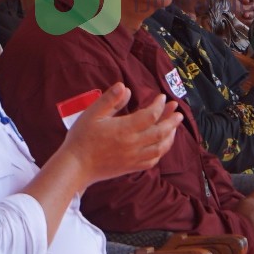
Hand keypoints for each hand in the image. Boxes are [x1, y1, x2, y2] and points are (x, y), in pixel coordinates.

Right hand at [58, 86, 181, 185]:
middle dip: (172, 120)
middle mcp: (133, 144)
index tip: (161, 97)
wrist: (76, 166)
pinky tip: (161, 145)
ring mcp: (134, 157)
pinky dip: (161, 151)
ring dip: (170, 136)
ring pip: (160, 147)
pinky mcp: (131, 167)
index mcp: (125, 129)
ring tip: (174, 127)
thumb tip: (124, 87)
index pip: (150, 115)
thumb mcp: (92, 114)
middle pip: (161, 131)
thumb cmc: (82, 138)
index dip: (159, 105)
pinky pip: (153, 160)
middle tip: (178, 111)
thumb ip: (110, 99)